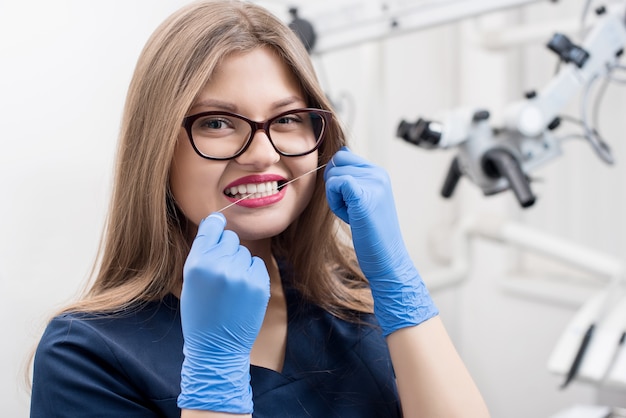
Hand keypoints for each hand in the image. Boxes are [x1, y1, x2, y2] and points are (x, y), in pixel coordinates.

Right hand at [177, 213, 269, 412]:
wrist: (216, 348)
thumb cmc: (200, 313)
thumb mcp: (190, 280)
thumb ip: (202, 252)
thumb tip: (217, 222)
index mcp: (197, 263)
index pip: (212, 226)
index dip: (215, 225)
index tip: (218, 225)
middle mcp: (219, 265)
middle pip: (230, 237)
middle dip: (226, 250)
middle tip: (220, 274)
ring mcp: (241, 274)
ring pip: (244, 251)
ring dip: (239, 263)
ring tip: (230, 288)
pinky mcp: (259, 284)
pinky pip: (257, 264)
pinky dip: (252, 274)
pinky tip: (242, 292)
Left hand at [324, 148, 437, 335]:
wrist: (388, 259)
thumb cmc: (372, 235)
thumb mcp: (365, 200)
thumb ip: (353, 180)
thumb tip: (338, 156)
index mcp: (379, 172)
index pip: (343, 155)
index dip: (336, 176)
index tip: (348, 199)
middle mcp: (378, 173)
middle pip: (336, 162)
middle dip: (334, 185)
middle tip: (350, 208)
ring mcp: (373, 183)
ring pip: (333, 175)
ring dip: (335, 197)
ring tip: (353, 215)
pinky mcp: (364, 196)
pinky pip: (335, 184)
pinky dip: (335, 202)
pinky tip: (349, 216)